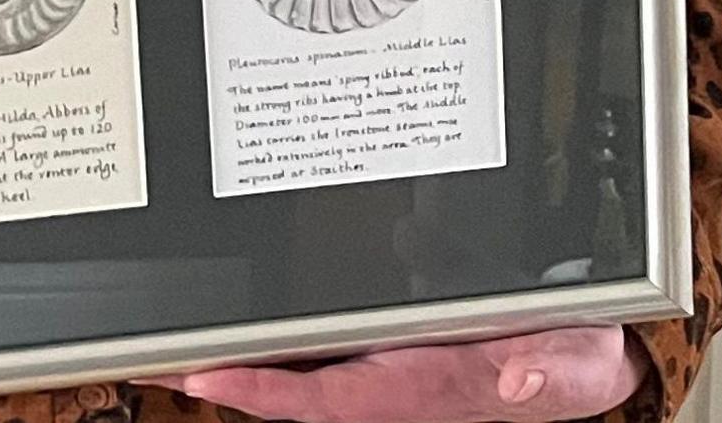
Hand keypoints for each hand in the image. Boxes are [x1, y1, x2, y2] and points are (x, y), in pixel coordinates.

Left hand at [153, 327, 636, 422]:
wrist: (577, 346)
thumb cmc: (570, 354)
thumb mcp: (576, 359)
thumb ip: (552, 371)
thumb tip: (517, 382)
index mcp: (423, 389)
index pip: (328, 398)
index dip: (266, 392)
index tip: (208, 377)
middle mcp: (387, 380)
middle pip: (287, 386)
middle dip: (218, 375)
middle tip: (145, 355)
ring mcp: (379, 362)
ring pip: (292, 364)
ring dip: (229, 357)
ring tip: (157, 342)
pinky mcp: (380, 341)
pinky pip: (312, 344)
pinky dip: (266, 338)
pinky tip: (223, 324)